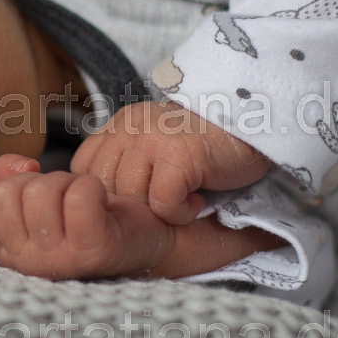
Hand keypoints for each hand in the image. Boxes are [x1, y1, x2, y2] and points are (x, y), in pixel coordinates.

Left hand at [70, 101, 269, 224]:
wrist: (253, 124)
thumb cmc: (205, 144)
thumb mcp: (154, 145)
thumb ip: (126, 160)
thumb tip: (100, 200)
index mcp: (119, 124)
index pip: (85, 169)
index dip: (108, 193)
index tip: (142, 197)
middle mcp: (129, 127)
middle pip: (106, 188)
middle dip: (135, 206)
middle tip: (167, 201)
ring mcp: (151, 139)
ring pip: (132, 198)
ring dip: (160, 210)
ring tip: (186, 199)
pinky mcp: (178, 155)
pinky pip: (162, 203)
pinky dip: (180, 213)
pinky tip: (197, 201)